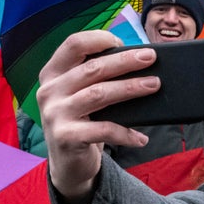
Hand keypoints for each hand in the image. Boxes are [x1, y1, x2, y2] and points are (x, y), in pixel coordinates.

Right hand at [37, 30, 154, 200]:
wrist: (67, 165)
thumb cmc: (81, 122)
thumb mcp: (80, 95)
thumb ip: (95, 77)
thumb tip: (136, 60)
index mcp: (52, 73)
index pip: (73, 44)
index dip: (99, 38)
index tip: (123, 42)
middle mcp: (49, 91)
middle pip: (92, 68)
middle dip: (125, 61)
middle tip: (151, 58)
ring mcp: (55, 114)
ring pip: (99, 94)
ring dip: (130, 88)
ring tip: (154, 85)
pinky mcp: (66, 137)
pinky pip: (103, 130)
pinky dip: (126, 133)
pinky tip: (141, 137)